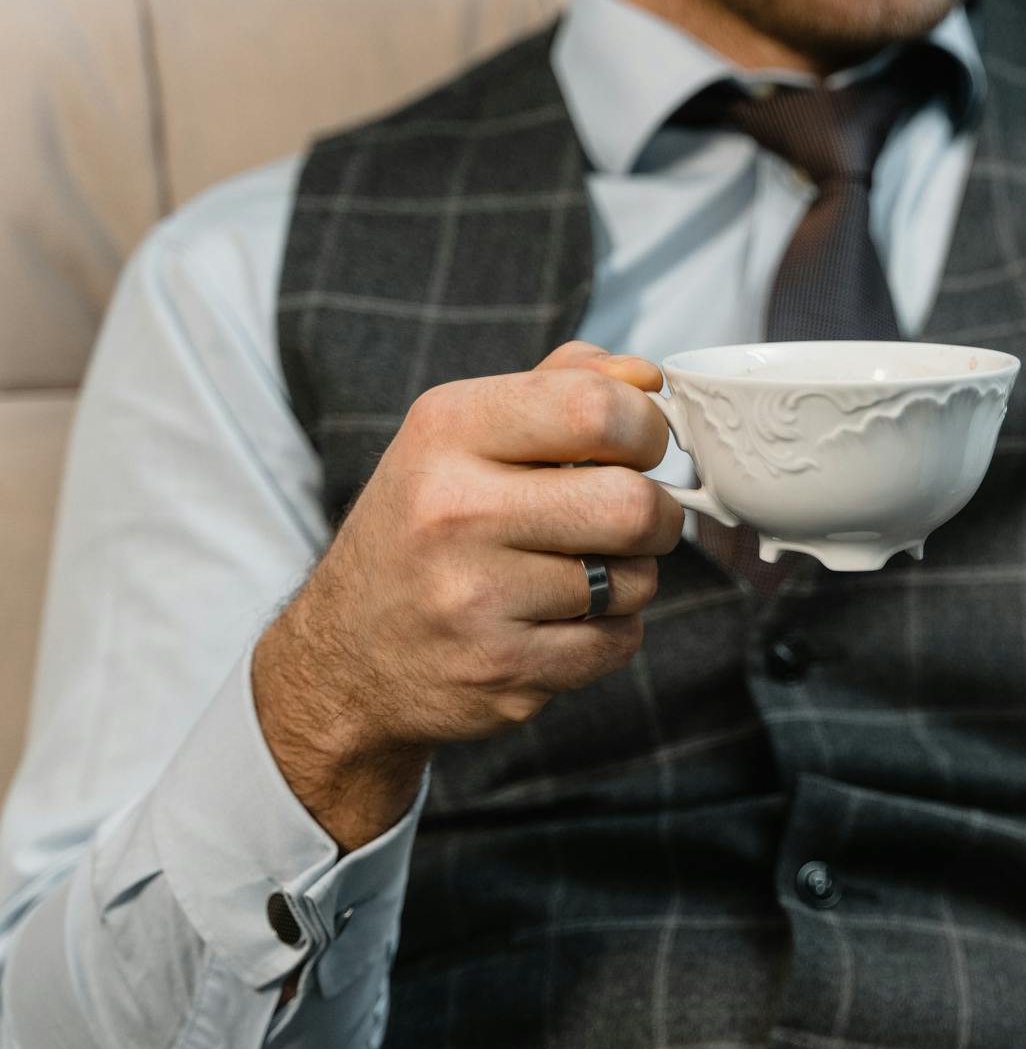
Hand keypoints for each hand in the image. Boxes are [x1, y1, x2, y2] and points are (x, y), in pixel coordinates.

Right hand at [254, 343, 682, 849]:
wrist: (345, 656)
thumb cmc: (425, 526)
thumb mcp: (463, 434)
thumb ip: (559, 386)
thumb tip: (645, 378)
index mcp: (450, 430)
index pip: (596, 409)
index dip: (646, 429)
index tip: (636, 448)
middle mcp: (455, 511)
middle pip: (633, 503)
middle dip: (658, 514)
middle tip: (634, 519)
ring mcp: (475, 599)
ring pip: (636, 579)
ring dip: (630, 577)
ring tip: (578, 572)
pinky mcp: (502, 670)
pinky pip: (620, 642)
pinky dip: (610, 632)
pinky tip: (560, 621)